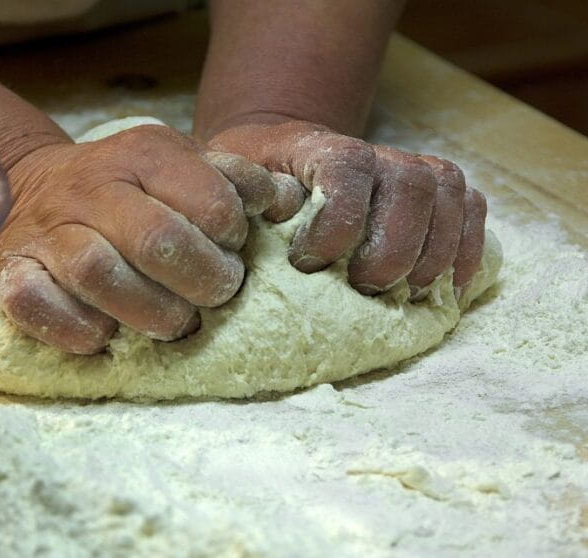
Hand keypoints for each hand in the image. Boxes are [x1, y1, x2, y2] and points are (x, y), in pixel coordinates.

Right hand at [0, 125, 275, 353]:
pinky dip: (73, 329)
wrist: (34, 185)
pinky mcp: (11, 268)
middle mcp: (93, 186)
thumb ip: (234, 180)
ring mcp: (48, 229)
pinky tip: (103, 336)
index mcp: (144, 154)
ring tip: (173, 323)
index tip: (231, 252)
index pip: (212, 201)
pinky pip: (34, 303)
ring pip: (98, 273)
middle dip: (202, 281)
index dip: (232, 238)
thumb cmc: (128, 188)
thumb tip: (289, 202)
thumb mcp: (181, 165)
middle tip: (214, 296)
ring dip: (148, 312)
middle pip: (158, 240)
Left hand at [208, 120, 486, 297]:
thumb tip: (262, 226)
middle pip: (411, 185)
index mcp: (319, 146)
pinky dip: (467, 249)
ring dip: (432, 254)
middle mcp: (376, 152)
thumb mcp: (232, 187)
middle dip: (392, 248)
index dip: (340, 219)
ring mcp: (412, 168)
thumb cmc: (257, 186)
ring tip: (402, 294)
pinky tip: (445, 287)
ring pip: (448, 197)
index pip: (349, 167)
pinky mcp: (437, 191)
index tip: (309, 262)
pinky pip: (472, 209)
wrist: (286, 164)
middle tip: (363, 288)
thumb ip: (239, 201)